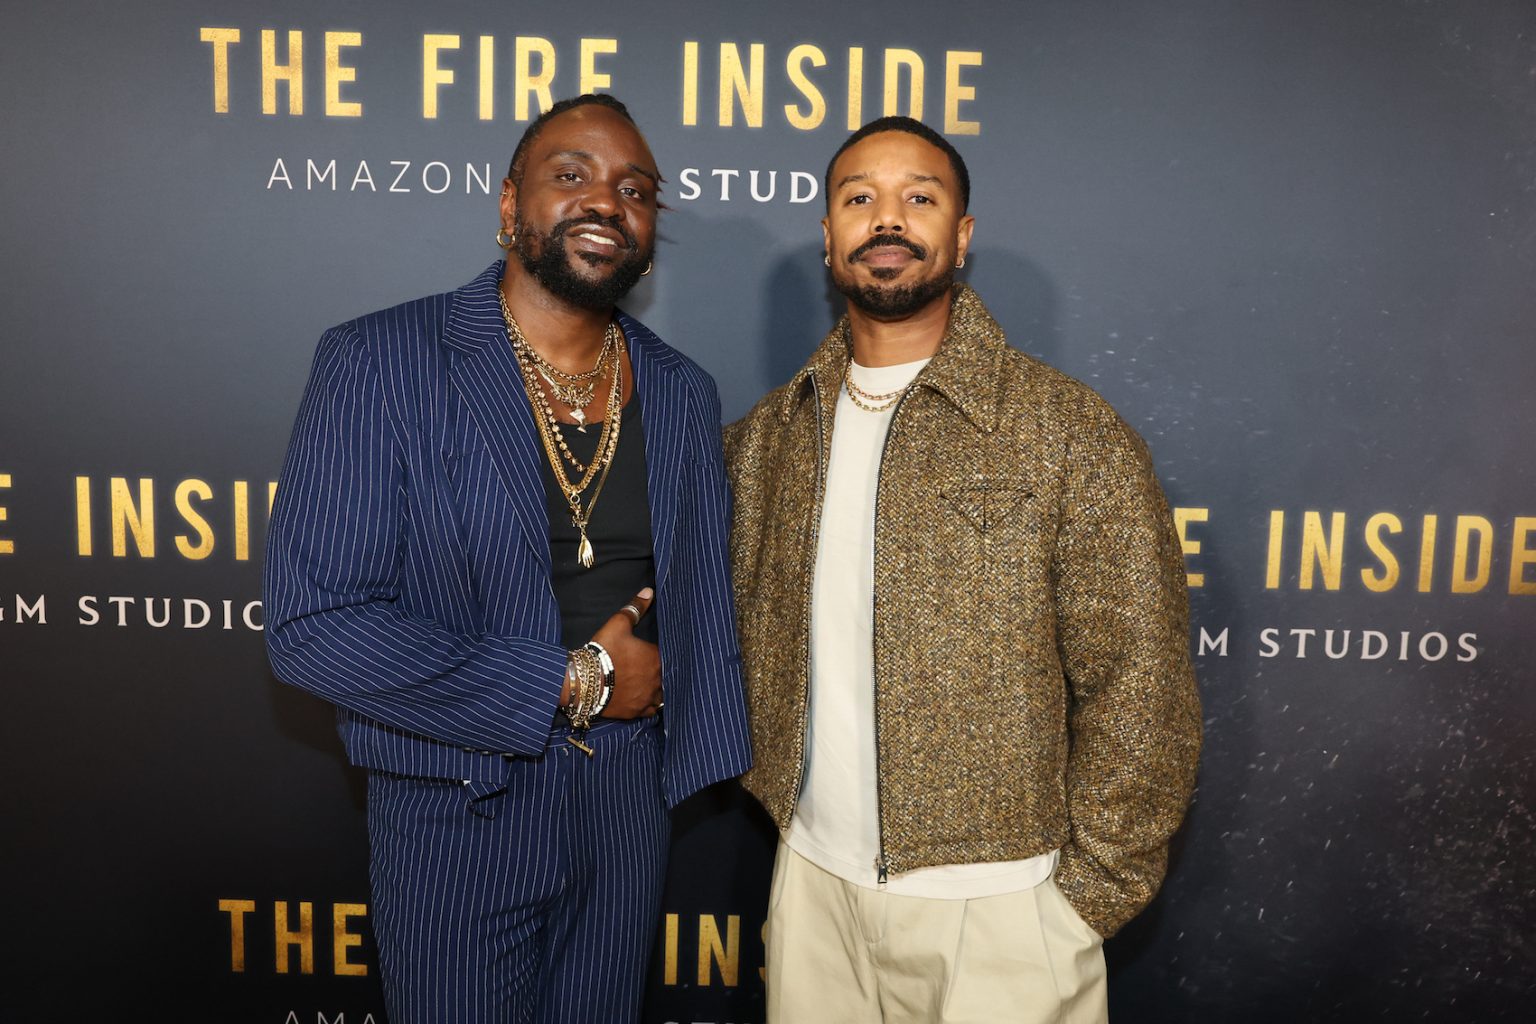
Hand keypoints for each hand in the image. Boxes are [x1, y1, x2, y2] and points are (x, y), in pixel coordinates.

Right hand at [591, 587, 662, 718]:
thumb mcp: (617, 625)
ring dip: (659, 690)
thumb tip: (649, 591)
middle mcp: (657, 680)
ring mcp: (648, 698)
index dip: (661, 654)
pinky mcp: (637, 712)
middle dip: (662, 672)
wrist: (585, 681)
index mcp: (656, 658)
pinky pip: (650, 711)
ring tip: (652, 685)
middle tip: (653, 669)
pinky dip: (649, 705)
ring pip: (663, 695)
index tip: (654, 653)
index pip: (668, 655)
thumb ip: (634, 608)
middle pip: (667, 677)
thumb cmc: (603, 651)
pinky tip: (645, 700)